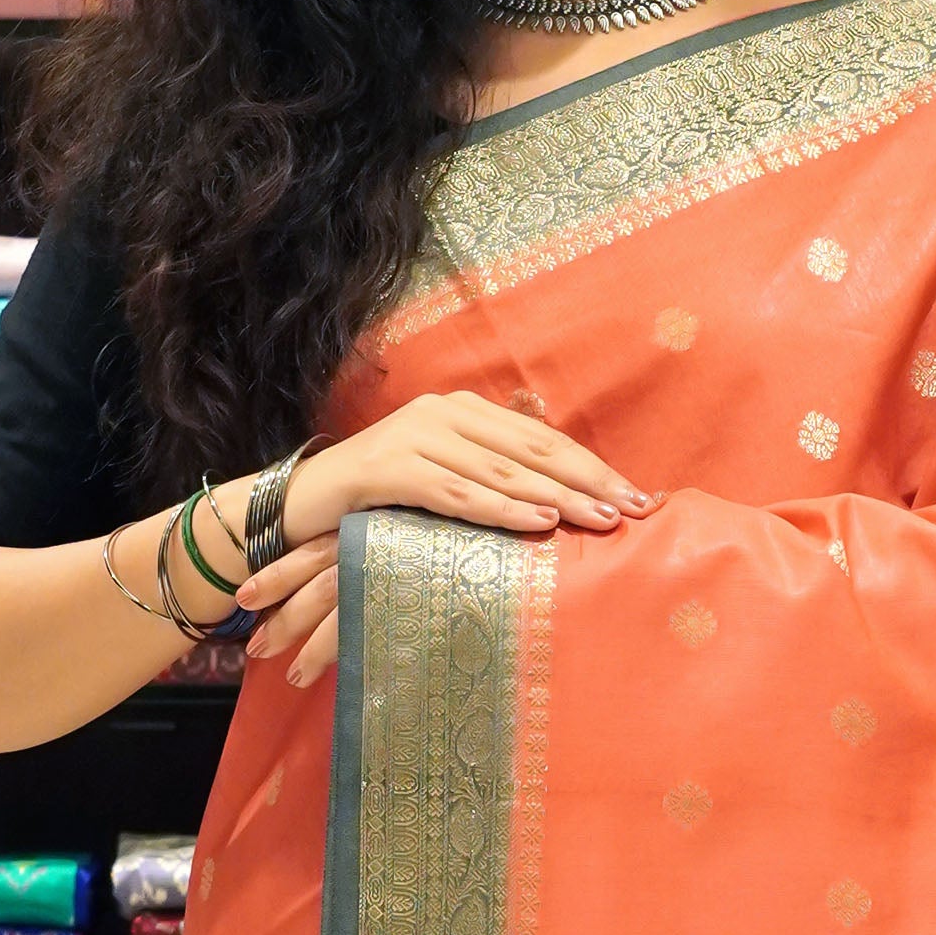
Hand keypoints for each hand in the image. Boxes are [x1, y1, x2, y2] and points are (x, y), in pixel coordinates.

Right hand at [231, 390, 647, 690]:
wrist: (299, 505)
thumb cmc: (378, 500)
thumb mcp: (439, 481)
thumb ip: (488, 476)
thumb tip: (555, 497)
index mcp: (462, 411)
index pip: (541, 439)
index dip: (591, 466)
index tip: (636, 496)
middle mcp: (443, 413)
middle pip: (531, 450)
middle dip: (588, 481)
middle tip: (634, 509)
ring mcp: (415, 438)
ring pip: (500, 471)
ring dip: (555, 498)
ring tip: (599, 520)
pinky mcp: (389, 470)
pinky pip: (456, 493)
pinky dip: (500, 509)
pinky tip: (537, 523)